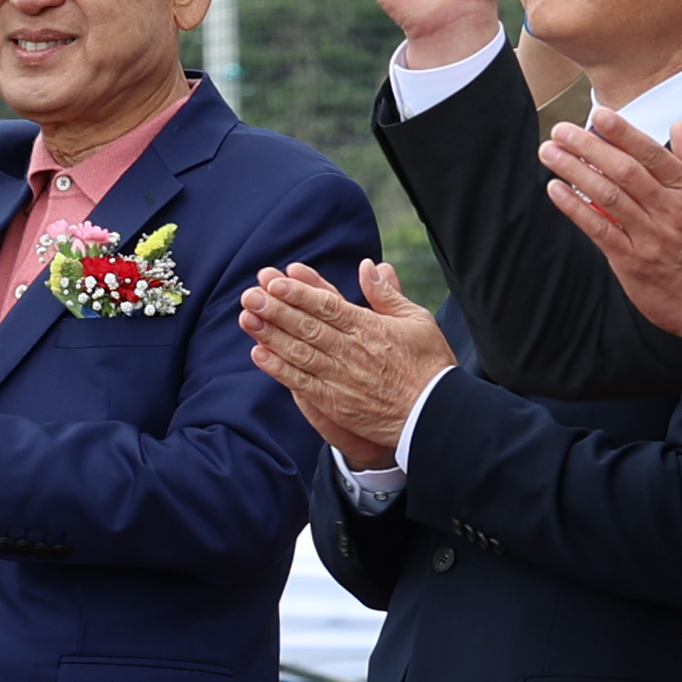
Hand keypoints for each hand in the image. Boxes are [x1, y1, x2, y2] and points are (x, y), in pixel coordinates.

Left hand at [237, 259, 454, 470]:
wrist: (435, 416)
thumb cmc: (430, 365)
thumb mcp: (416, 320)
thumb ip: (387, 294)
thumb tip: (369, 266)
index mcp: (370, 327)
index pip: (328, 305)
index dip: (300, 292)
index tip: (276, 281)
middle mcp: (352, 351)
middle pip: (307, 326)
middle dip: (275, 309)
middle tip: (249, 294)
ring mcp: (342, 378)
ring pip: (299, 352)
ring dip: (270, 334)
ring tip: (246, 317)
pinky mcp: (337, 403)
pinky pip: (302, 383)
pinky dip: (279, 369)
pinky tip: (258, 354)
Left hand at [534, 113, 681, 336]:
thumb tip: (679, 128)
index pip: (651, 153)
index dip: (622, 133)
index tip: (599, 115)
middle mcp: (668, 210)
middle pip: (623, 170)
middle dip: (588, 146)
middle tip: (562, 131)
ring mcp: (648, 236)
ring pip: (607, 195)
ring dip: (575, 171)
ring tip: (550, 153)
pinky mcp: (632, 262)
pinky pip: (599, 230)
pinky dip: (576, 208)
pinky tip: (557, 190)